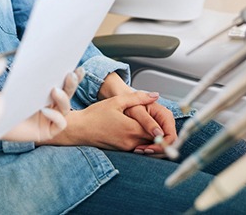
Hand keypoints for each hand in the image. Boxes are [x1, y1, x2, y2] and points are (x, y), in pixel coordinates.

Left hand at [4, 67, 84, 142]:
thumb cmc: (3, 102)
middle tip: (71, 75)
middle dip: (72, 84)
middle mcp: (51, 105)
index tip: (78, 68)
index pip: (63, 83)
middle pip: (68, 93)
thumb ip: (29, 74)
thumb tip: (39, 58)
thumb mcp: (17, 84)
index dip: (74, 76)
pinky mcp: (47, 132)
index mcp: (45, 93)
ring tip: (54, 91)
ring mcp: (50, 119)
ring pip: (66, 108)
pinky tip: (44, 110)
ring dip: (64, 98)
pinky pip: (60, 124)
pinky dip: (56, 116)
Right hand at [46, 91, 162, 149]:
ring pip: (147, 145)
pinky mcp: (122, 150)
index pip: (159, 133)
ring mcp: (127, 148)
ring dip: (152, 138)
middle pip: (155, 141)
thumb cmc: (95, 115)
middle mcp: (131, 141)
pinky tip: (139, 131)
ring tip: (153, 127)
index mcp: (132, 129)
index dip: (165, 127)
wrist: (80, 129)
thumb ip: (138, 98)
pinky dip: (143, 141)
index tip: (164, 120)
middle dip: (161, 134)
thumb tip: (155, 96)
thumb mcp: (117, 101)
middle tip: (162, 123)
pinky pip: (138, 147)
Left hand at [124, 97, 175, 155]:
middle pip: (169, 143)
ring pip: (164, 146)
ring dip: (152, 151)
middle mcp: (166, 122)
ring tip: (137, 149)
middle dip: (156, 149)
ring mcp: (163, 128)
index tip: (148, 149)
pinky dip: (149, 149)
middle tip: (140, 150)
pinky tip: (139, 148)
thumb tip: (159, 134)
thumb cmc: (130, 104)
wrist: (125, 102)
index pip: (171, 136)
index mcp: (165, 115)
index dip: (162, 145)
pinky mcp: (157, 133)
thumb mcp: (136, 111)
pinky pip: (158, 145)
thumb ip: (147, 122)